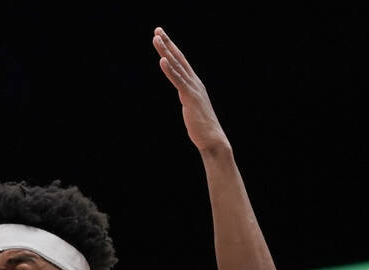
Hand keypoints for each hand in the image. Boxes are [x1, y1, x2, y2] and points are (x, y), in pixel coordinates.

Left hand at [152, 27, 228, 152]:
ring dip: (165, 51)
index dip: (171, 49)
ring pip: (176, 66)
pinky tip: (162, 61)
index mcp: (194, 84)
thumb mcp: (193, 108)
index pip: (181, 63)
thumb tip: (186, 97)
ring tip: (156, 39)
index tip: (162, 37)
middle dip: (167, 44)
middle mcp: (195, 82)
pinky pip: (178, 81)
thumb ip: (188, 98)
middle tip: (157, 30)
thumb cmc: (202, 127)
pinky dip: (169, 70)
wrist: (212, 139)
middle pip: (178, 59)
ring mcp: (193, 88)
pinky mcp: (190, 97)